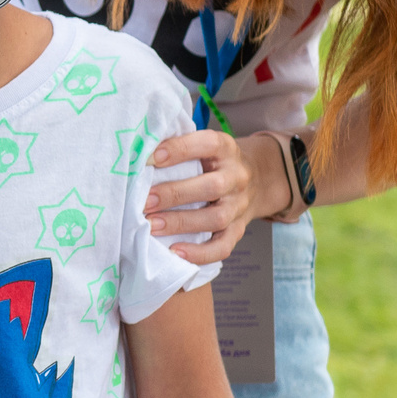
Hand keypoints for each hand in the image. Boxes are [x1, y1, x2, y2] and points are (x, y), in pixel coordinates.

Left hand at [143, 129, 282, 264]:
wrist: (258, 180)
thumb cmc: (215, 162)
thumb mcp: (205, 147)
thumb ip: (178, 147)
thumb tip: (138, 155)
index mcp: (226, 149)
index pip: (208, 144)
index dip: (180, 149)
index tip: (151, 159)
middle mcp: (237, 177)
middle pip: (213, 186)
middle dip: (174, 194)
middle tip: (145, 202)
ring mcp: (239, 206)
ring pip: (216, 218)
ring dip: (181, 223)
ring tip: (152, 226)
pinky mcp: (238, 230)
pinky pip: (223, 246)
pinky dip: (199, 253)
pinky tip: (175, 252)